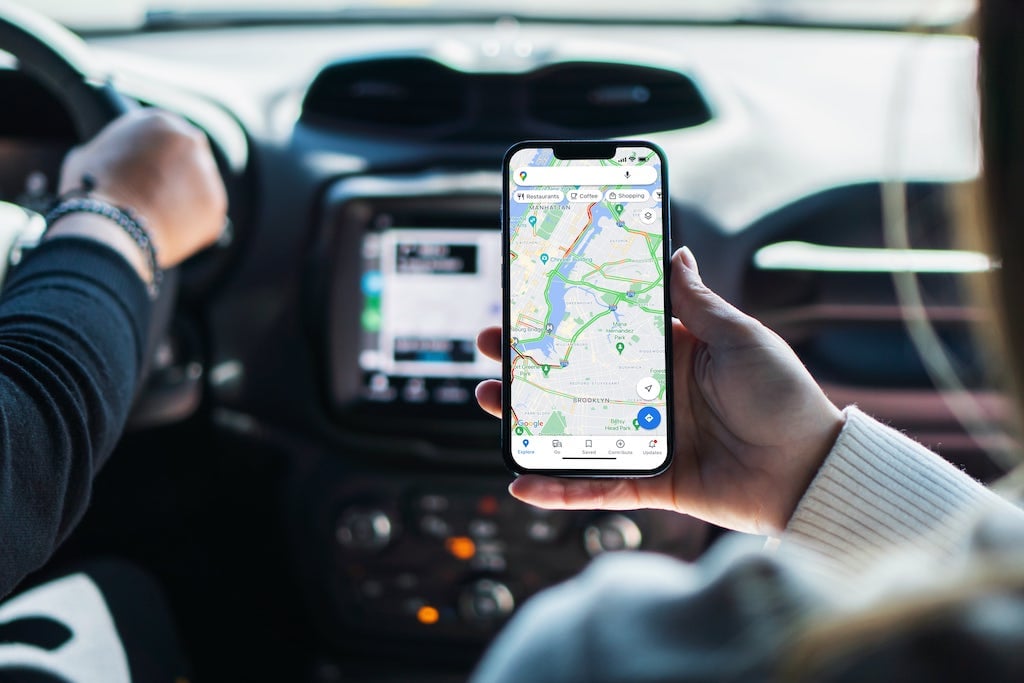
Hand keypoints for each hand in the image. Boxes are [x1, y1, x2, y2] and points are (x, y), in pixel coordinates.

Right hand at [57, 109, 226, 266]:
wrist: (110, 225)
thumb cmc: (92, 190)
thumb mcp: (88, 155)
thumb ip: (111, 151)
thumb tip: (106, 159)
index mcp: (159, 122)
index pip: (164, 137)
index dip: (156, 158)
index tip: (149, 174)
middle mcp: (190, 140)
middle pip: (188, 159)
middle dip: (176, 177)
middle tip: (157, 198)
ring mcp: (207, 173)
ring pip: (199, 189)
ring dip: (185, 202)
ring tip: (157, 220)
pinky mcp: (216, 205)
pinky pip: (205, 217)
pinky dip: (191, 228)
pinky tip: (169, 233)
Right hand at [476, 247, 844, 534]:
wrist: (811, 471)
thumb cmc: (784, 397)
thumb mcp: (741, 338)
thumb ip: (698, 302)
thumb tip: (675, 251)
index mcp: (673, 354)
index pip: (606, 329)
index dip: (567, 315)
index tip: (528, 299)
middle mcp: (653, 395)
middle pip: (577, 375)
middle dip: (530, 361)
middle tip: (490, 345)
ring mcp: (648, 439)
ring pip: (574, 427)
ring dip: (528, 417)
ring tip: (487, 398)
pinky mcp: (653, 481)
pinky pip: (598, 485)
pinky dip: (561, 488)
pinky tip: (521, 481)